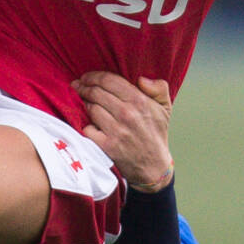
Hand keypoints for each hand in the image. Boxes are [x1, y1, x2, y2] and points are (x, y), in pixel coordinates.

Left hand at [74, 73, 172, 190]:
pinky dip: (87, 125)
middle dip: (84, 87)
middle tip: (79, 87)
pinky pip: (88, 128)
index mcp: (140, 101)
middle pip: (96, 92)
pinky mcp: (107, 146)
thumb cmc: (156, 133)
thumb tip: (141, 78)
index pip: (109, 80)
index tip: (87, 77)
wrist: (153, 167)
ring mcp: (116, 131)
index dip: (94, 76)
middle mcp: (127, 114)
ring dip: (84, 104)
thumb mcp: (165, 108)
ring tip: (84, 102)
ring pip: (91, 108)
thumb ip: (159, 87)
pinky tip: (90, 123)